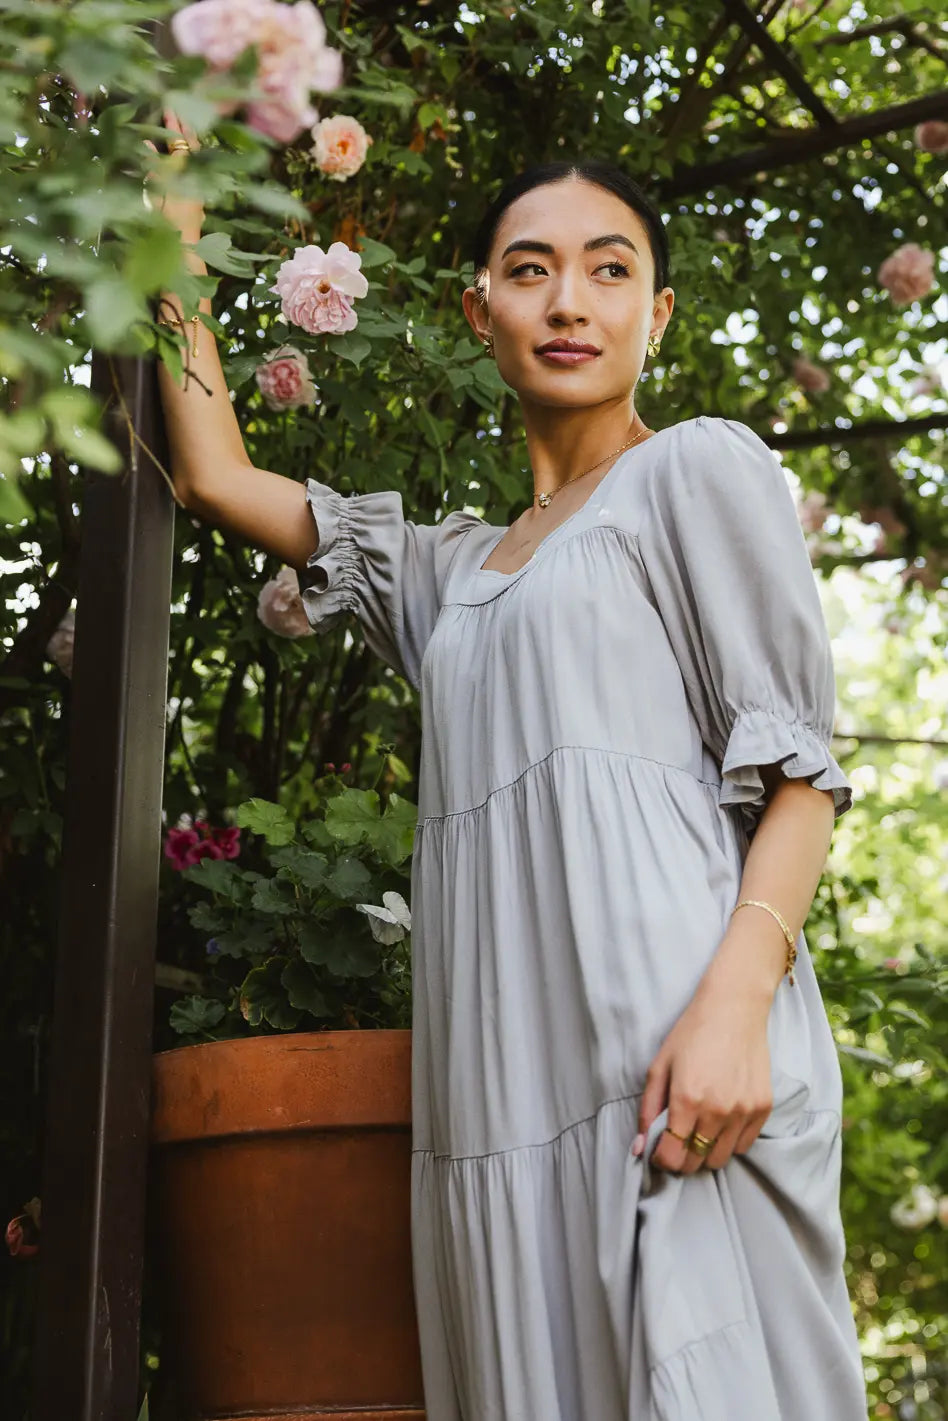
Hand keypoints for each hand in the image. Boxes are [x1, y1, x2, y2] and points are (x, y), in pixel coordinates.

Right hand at [144, 108, 204, 239]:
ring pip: (197, 156)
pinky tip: (186, 152)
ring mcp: (199, 185)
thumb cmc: (168, 222)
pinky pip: (196, 167)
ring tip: (184, 124)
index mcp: (186, 172)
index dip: (174, 124)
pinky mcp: (198, 195)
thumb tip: (147, 142)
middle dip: (185, 126)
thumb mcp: (156, 193)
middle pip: (193, 145)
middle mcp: (196, 176)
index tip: (168, 106)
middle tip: (179, 107)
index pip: (181, 142)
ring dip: (190, 139)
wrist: (185, 247)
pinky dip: (190, 154)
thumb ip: (152, 167)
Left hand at [633, 982, 772, 1174]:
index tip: (659, 1150)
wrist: (734, 1008)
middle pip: (695, 1163)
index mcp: (687, 1100)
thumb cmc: (691, 1033)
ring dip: (705, 1151)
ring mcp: (743, 1112)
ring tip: (700, 1128)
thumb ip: (648, 1109)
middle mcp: (717, 1111)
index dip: (661, 1159)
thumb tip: (639, 1147)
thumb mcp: (659, 1066)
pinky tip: (721, 1121)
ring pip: (720, 1159)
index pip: (672, 1157)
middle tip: (678, 1137)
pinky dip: (729, 1141)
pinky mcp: (763, 1109)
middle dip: (681, 1157)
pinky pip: (743, 1146)